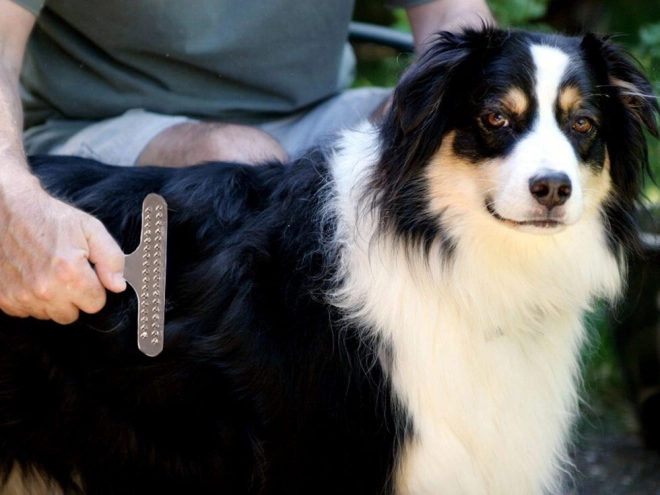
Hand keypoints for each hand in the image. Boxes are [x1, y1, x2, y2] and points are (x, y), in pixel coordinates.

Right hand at [0, 180, 125, 323]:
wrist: (8, 210)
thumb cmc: (49, 218)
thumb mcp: (91, 230)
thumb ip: (111, 259)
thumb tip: (118, 286)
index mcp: (69, 272)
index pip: (95, 304)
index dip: (94, 288)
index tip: (86, 274)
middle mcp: (44, 289)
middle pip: (72, 315)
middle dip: (74, 297)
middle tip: (66, 273)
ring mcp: (21, 296)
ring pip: (49, 315)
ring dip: (52, 299)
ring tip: (48, 272)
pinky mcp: (4, 299)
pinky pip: (27, 312)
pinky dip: (32, 299)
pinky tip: (31, 277)